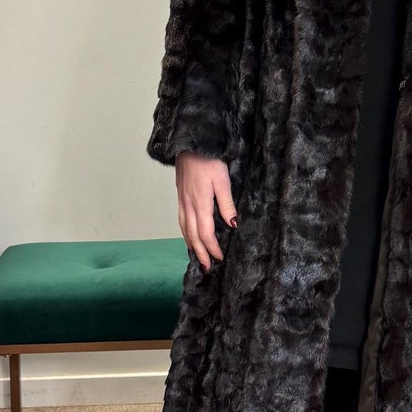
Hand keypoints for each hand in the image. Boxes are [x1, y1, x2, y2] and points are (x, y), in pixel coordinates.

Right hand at [174, 152, 236, 269]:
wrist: (189, 143)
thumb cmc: (208, 159)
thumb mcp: (222, 180)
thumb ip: (227, 204)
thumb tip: (232, 225)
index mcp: (200, 203)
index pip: (205, 233)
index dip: (212, 248)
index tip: (220, 258)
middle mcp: (188, 205)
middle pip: (193, 236)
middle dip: (200, 253)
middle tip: (207, 267)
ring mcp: (182, 201)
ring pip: (184, 229)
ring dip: (191, 245)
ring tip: (197, 257)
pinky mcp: (180, 196)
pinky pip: (180, 220)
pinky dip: (184, 233)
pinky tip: (188, 236)